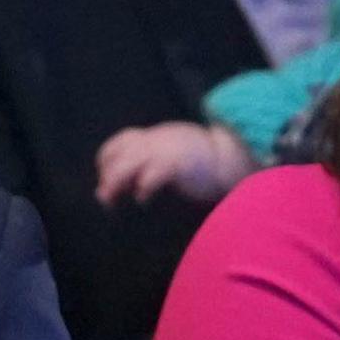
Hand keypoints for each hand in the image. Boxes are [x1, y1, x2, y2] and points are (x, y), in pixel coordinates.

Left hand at [94, 121, 254, 205]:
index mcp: (155, 137)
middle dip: (107, 176)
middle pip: (119, 153)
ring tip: (112, 202)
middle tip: (106, 199)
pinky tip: (142, 200)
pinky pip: (154, 173)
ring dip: (115, 183)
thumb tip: (124, 187)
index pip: (120, 142)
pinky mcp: (179, 163)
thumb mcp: (173, 156)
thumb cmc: (203, 163)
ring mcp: (167, 149)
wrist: (233, 158)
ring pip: (129, 162)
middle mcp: (157, 140)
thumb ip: (149, 166)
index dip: (107, 161)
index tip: (106, 181)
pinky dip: (143, 187)